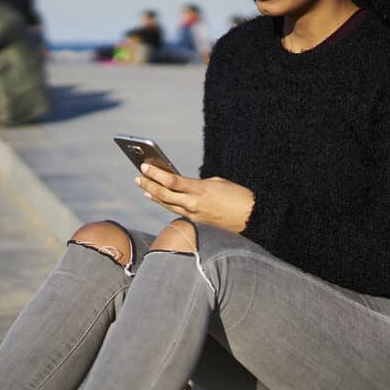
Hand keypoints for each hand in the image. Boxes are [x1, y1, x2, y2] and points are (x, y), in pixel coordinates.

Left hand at [135, 164, 254, 232]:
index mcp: (200, 190)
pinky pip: (175, 211)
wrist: (252, 217)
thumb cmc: (237, 196)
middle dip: (149, 185)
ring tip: (143, 187)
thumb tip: (182, 185)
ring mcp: (194, 215)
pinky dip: (164, 203)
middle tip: (138, 177)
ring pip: (167, 204)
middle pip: (164, 194)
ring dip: (153, 194)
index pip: (171, 181)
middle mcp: (193, 204)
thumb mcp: (217, 182)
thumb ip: (197, 184)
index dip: (155, 174)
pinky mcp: (197, 222)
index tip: (144, 167)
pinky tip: (156, 198)